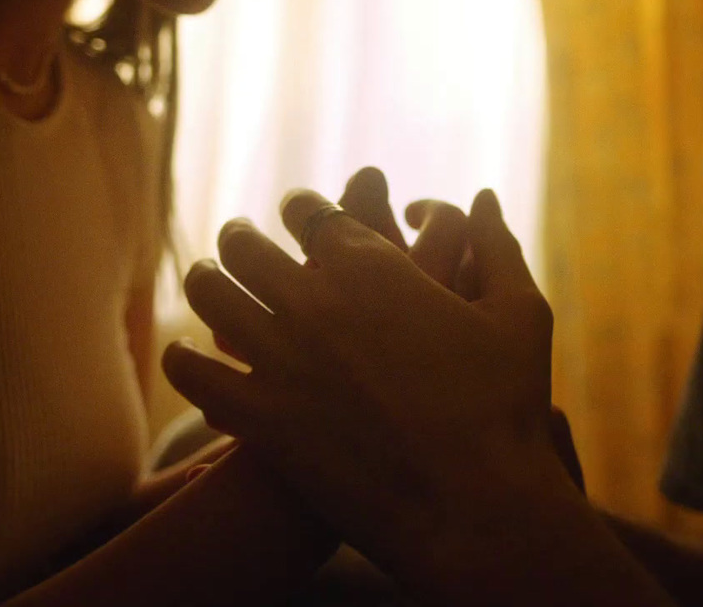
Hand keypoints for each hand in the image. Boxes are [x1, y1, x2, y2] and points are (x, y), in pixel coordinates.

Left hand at [163, 188, 571, 576]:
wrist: (472, 506)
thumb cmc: (506, 411)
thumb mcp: (519, 316)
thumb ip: (499, 247)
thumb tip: (486, 196)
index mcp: (371, 264)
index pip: (310, 211)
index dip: (302, 208)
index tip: (297, 215)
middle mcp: (314, 299)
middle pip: (244, 244)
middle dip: (240, 237)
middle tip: (238, 241)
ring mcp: (279, 356)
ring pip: (209, 294)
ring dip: (205, 281)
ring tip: (207, 283)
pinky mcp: (256, 417)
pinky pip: (191, 370)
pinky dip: (183, 356)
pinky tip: (187, 356)